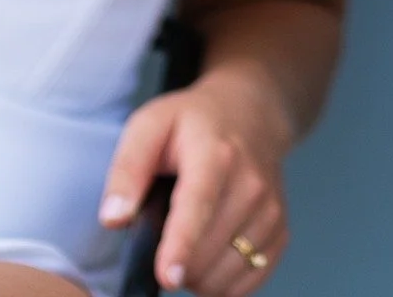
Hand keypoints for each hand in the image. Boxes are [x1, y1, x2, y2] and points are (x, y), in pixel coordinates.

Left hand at [100, 67, 290, 294]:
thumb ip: (127, 170)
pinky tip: (210, 255)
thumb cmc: (192, 123)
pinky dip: (221, 284)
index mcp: (214, 154)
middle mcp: (251, 183)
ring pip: (223, 277)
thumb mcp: (150, 125)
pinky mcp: (280, 231)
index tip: (168, 278)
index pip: (199, 204)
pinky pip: (246, 284)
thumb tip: (113, 218)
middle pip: (206, 252)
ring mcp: (269, 209)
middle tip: (166, 229)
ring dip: (196, 277)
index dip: (182, 245)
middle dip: (175, 261)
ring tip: (188, 241)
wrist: (251, 112)